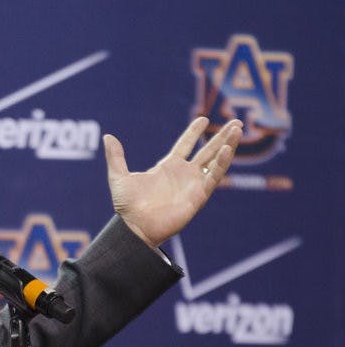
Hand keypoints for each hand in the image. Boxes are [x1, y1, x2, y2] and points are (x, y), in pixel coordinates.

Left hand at [103, 117, 242, 248]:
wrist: (135, 226)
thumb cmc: (127, 206)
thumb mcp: (119, 177)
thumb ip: (115, 157)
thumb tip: (107, 137)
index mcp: (167, 167)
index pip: (185, 145)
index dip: (193, 133)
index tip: (203, 119)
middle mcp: (183, 174)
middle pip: (207, 151)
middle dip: (221, 137)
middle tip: (236, 123)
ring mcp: (193, 184)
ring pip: (215, 161)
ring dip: (227, 146)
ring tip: (237, 129)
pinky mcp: (199, 195)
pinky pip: (213, 176)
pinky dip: (221, 163)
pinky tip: (227, 149)